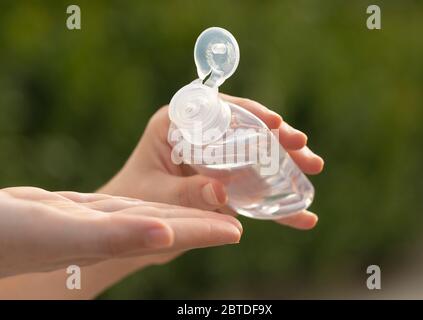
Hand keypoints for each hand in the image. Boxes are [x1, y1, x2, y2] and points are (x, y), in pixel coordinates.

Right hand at [0, 187, 241, 277]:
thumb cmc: (13, 237)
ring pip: (154, 213)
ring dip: (184, 209)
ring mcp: (102, 221)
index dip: (207, 231)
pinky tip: (160, 198)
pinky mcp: (87, 210)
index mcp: (118, 237)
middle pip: (172, 224)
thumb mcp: (65, 229)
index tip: (238, 231)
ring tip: (209, 202)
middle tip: (238, 219)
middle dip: (205, 221)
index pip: (175, 233)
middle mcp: (117, 232)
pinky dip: (150, 200)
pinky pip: (129, 205)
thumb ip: (116, 234)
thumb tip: (168, 234)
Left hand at [101, 94, 323, 229]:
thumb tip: (221, 191)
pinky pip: (253, 188)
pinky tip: (301, 216)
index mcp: (176, 124)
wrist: (132, 225)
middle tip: (305, 149)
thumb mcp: (155, 196)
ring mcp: (215, 159)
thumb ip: (185, 193)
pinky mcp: (225, 182)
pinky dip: (275, 203)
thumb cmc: (133, 202)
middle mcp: (199, 136)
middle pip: (244, 128)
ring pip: (255, 153)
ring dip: (285, 162)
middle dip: (277, 137)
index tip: (275, 124)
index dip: (249, 113)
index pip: (217, 108)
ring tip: (312, 170)